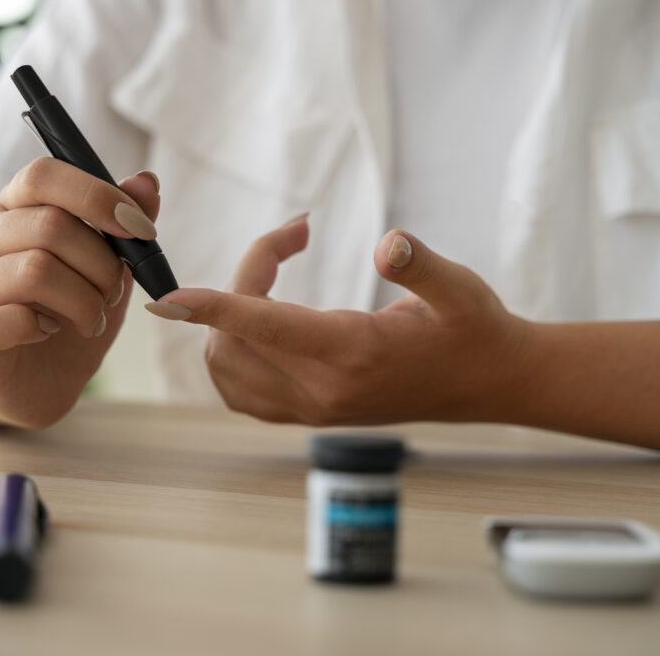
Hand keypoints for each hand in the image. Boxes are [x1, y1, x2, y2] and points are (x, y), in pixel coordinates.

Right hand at [0, 159, 160, 426]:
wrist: (37, 379)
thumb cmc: (71, 311)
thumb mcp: (108, 264)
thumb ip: (125, 223)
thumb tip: (146, 181)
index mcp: (17, 208)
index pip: (44, 175)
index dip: (97, 196)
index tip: (140, 229)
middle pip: (50, 225)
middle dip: (102, 264)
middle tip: (114, 293)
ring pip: (36, 270)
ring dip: (84, 302)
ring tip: (93, 320)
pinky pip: (11, 318)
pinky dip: (44, 328)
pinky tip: (48, 333)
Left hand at [146, 217, 531, 424]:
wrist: (489, 385)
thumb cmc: (473, 329)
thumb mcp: (460, 288)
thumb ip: (420, 265)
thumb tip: (387, 243)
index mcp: (353, 354)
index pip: (266, 327)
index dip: (214, 307)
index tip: (169, 296)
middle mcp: (322, 390)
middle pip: (234, 339)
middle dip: (239, 283)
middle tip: (289, 242)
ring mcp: (310, 410)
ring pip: (226, 369)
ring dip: (227, 319)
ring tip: (274, 278)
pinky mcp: (306, 416)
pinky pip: (239, 391)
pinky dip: (231, 352)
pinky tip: (261, 320)